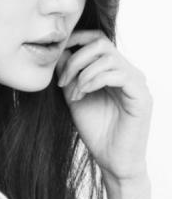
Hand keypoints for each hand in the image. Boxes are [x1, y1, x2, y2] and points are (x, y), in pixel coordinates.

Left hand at [56, 30, 152, 180]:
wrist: (111, 159)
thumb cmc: (95, 129)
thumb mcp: (73, 94)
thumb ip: (68, 73)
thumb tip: (60, 51)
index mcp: (113, 70)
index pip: (97, 39)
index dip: (76, 40)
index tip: (56, 54)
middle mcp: (127, 72)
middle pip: (101, 43)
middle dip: (75, 58)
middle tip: (62, 80)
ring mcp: (136, 83)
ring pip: (108, 57)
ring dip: (83, 73)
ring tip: (74, 92)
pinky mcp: (142, 96)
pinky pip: (119, 74)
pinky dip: (95, 80)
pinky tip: (84, 93)